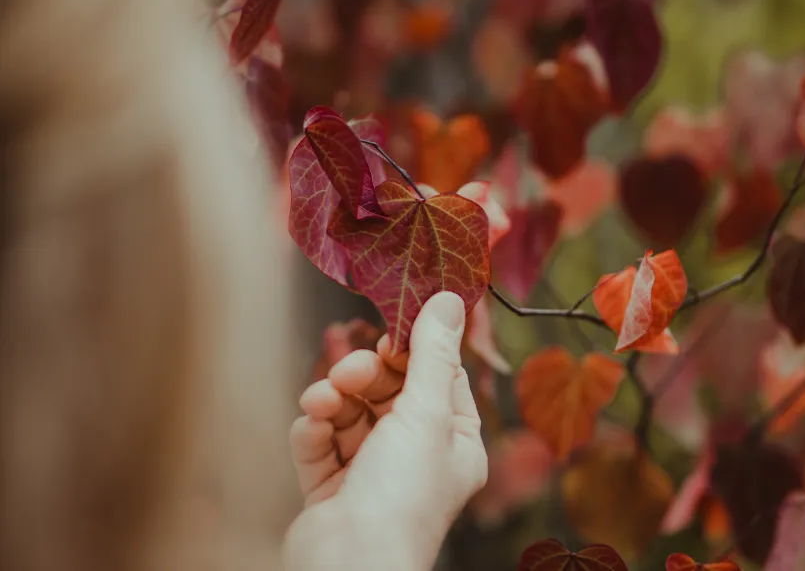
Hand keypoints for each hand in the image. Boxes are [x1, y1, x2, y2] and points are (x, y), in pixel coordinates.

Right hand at [284, 292, 487, 570]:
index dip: (415, 352)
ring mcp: (372, 473)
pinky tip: (310, 428)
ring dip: (333, 401)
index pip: (439, 378)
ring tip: (322, 402)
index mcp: (454, 442)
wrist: (348, 567)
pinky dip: (313, 431)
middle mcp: (416, 457)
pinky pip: (321, 442)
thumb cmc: (401, 498)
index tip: (392, 331)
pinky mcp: (332, 488)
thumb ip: (432, 353)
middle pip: (389, 392)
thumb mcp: (425, 414)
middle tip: (349, 372)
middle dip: (364, 376)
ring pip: (350, 413)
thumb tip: (450, 299)